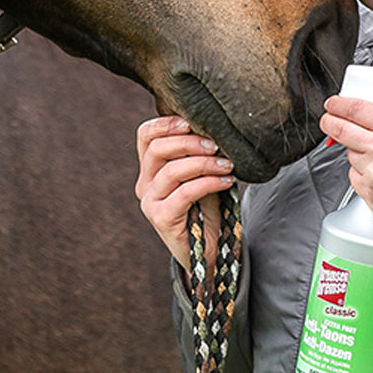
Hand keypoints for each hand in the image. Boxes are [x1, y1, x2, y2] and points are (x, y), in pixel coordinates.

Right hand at [135, 116, 233, 272]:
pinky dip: (208, 183)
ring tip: (227, 165)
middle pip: (157, 149)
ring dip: (204, 163)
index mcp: (150, 169)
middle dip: (189, 142)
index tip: (192, 122)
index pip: (145, 136)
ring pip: (172, 170)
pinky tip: (227, 181)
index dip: (166, 123)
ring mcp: (150, 202)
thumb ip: (197, 154)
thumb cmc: (207, 208)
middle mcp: (145, 184)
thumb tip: (212, 128)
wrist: (210, 250)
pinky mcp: (161, 218)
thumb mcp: (201, 174)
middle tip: (216, 145)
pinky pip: (185, 192)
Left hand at [319, 95, 372, 224]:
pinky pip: (354, 175)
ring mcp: (370, 170)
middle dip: (330, 122)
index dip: (340, 104)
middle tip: (328, 120)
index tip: (334, 104)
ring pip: (349, 153)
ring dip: (355, 151)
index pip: (359, 109)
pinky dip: (361, 173)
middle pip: (341, 128)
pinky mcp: (366, 191)